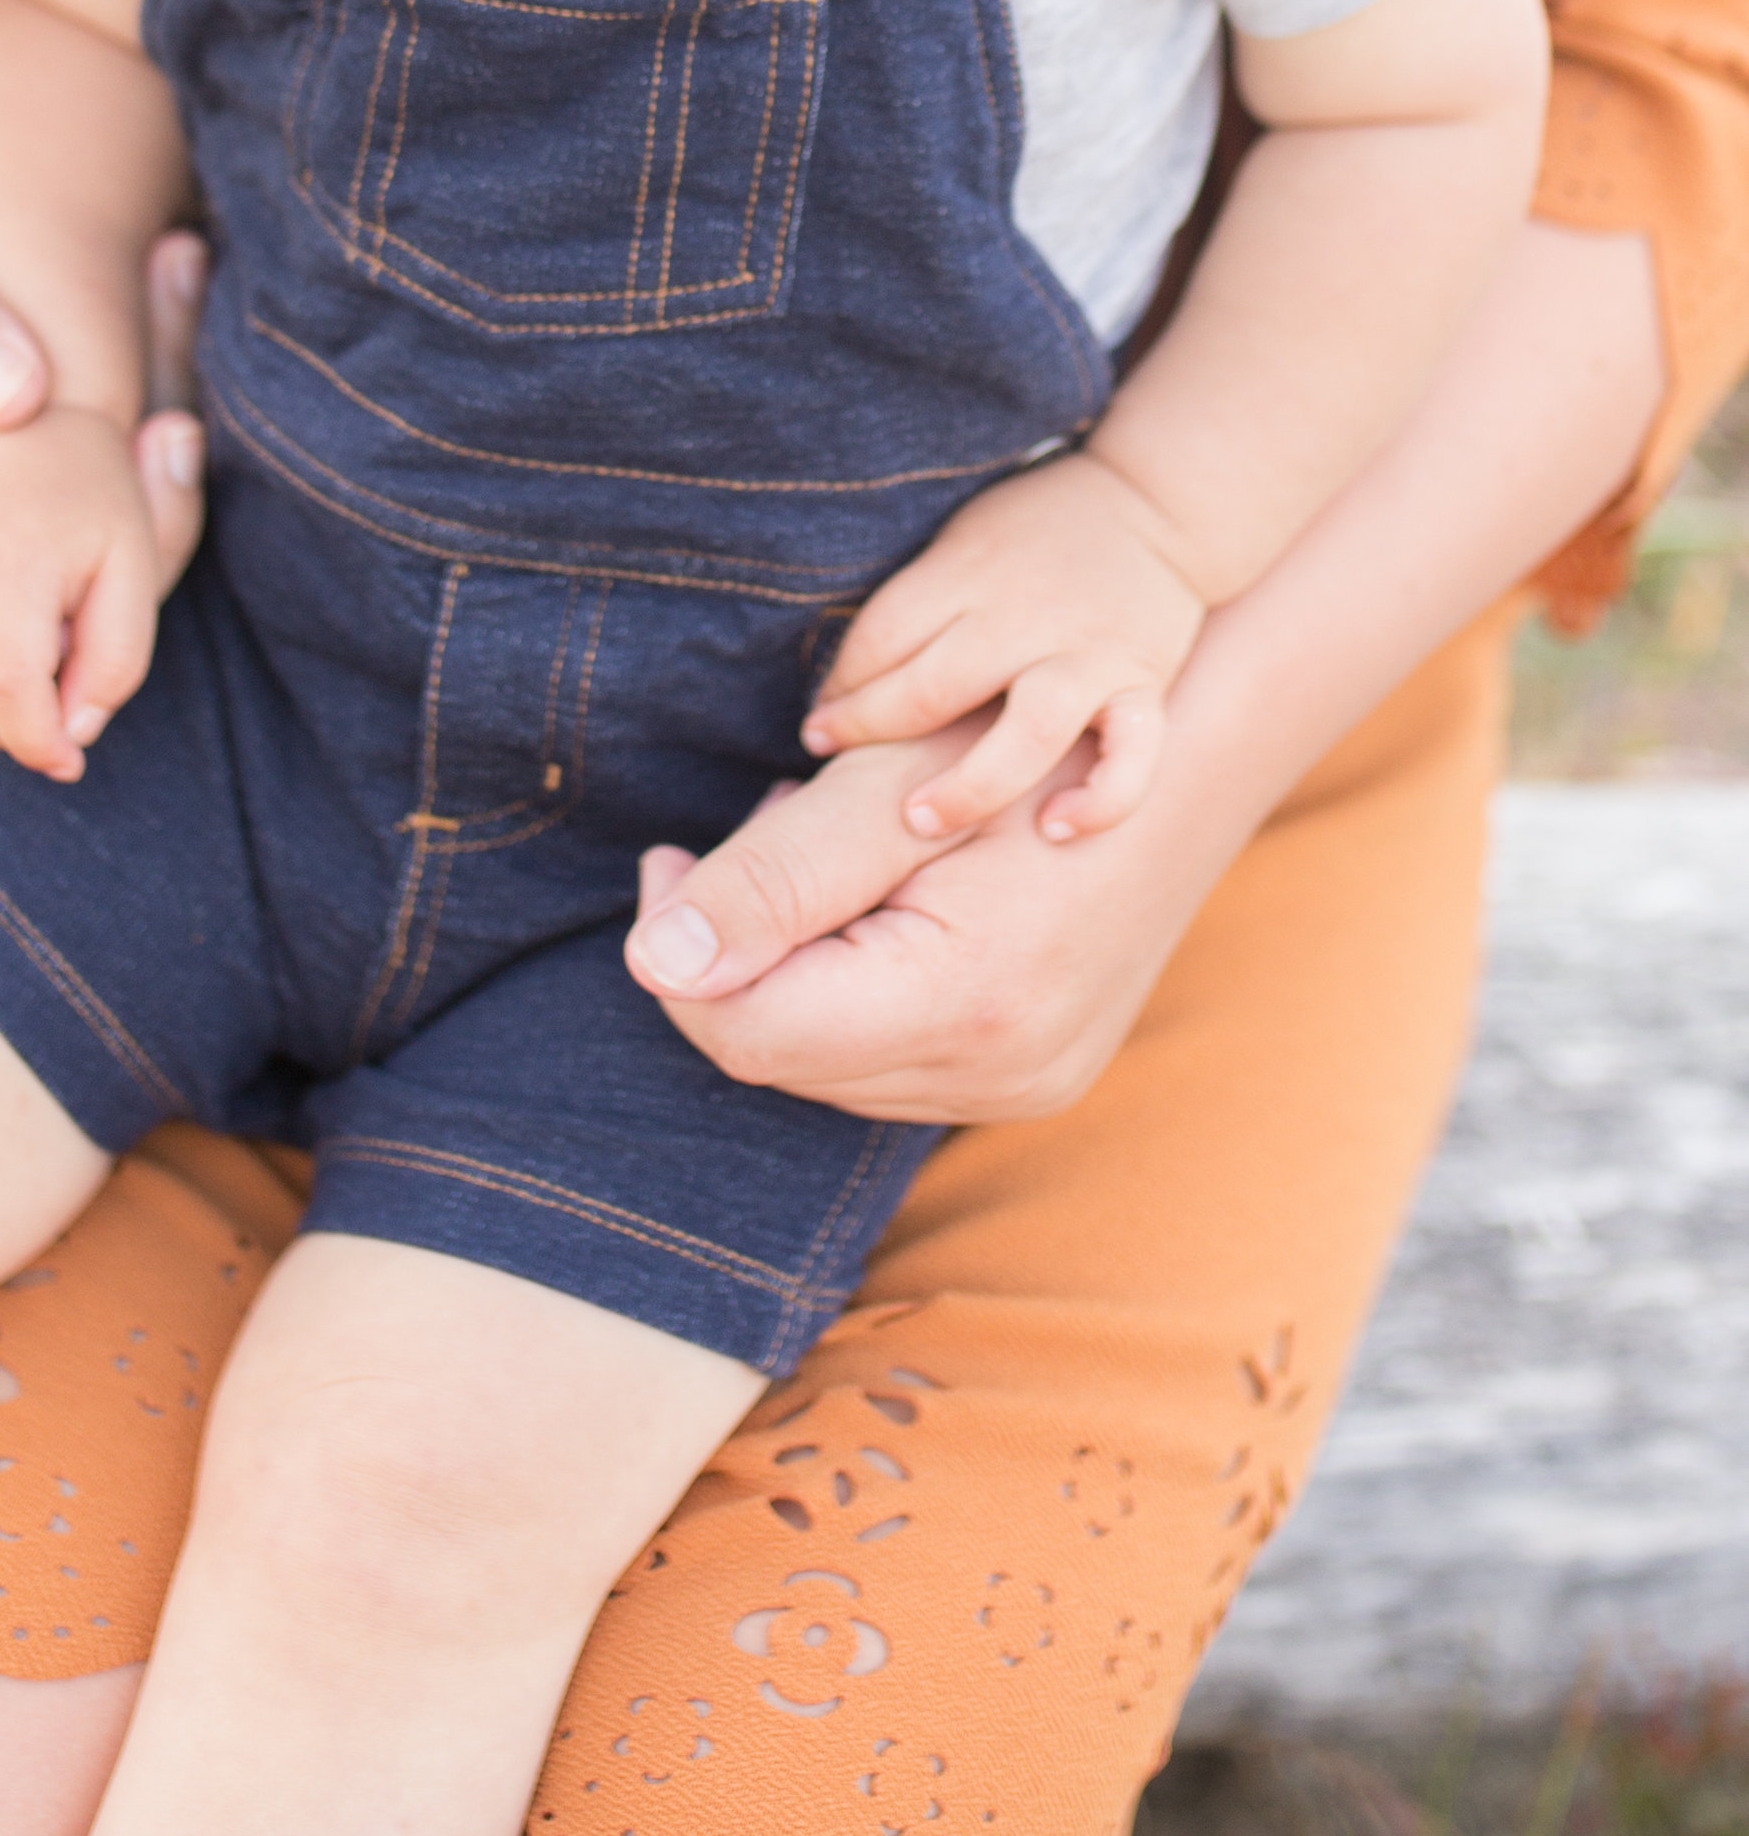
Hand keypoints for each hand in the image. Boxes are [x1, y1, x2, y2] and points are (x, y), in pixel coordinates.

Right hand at [0, 402, 164, 779]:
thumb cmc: (96, 504)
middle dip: (4, 736)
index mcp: (7, 554)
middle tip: (42, 723)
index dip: (40, 743)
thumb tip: (73, 735)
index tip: (69, 758)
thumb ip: (119, 657)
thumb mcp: (139, 566)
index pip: (9, 691)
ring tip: (2, 705)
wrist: (28, 425)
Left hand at [622, 737, 1212, 1126]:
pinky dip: (851, 984)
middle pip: (780, 1053)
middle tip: (765, 824)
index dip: (677, 950)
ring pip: (826, 1061)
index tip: (666, 857)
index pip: (747, 1034)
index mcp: (964, 1006)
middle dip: (740, 947)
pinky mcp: (1030, 1081)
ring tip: (826, 848)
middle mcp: (998, 1077)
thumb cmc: (1029, 745)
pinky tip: (874, 897)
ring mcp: (1020, 1090)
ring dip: (793, 963)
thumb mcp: (885, 791)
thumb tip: (655, 962)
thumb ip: (768, 878)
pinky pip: (887, 1058)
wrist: (1180, 761)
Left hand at [798, 452, 1205, 839]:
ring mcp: (1090, 656)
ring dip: (969, 785)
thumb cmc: (1035, 530)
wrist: (1153, 501)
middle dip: (870, 728)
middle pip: (936, 685)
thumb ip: (920, 600)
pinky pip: (1132, 754)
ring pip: (1030, 732)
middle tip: (829, 756)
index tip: (819, 721)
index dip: (840, 685)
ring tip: (918, 819)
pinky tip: (1056, 830)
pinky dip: (1101, 799)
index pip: (883, 636)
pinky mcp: (1143, 685)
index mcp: (971, 573)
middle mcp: (1027, 618)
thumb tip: (845, 680)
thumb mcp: (963, 539)